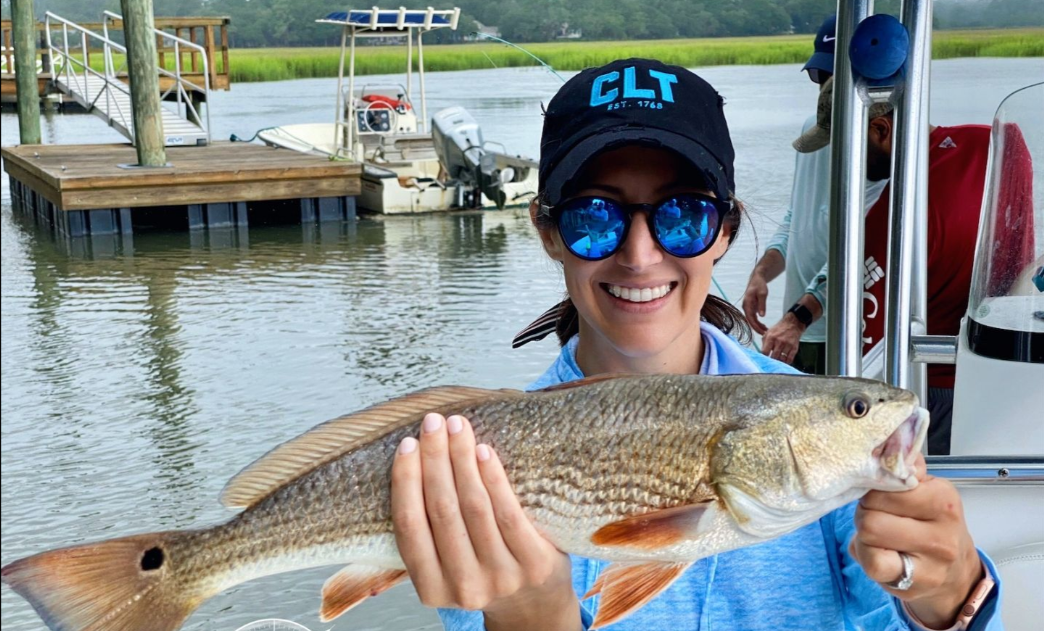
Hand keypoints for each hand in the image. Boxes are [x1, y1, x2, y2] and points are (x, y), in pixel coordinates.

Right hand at [391, 413, 578, 629]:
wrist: (534, 601)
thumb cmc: (481, 568)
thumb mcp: (445, 566)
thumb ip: (428, 530)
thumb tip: (413, 458)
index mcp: (431, 589)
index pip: (410, 527)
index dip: (406, 482)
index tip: (407, 444)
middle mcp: (463, 587)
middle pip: (442, 511)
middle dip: (434, 460)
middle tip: (433, 423)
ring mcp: (501, 577)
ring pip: (474, 506)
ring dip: (462, 459)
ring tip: (457, 427)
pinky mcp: (533, 564)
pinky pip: (508, 512)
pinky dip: (493, 477)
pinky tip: (484, 451)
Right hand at [742, 273, 769, 334]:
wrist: (756, 279)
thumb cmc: (759, 285)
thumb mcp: (762, 294)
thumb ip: (762, 305)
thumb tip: (762, 316)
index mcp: (747, 304)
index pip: (750, 318)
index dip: (755, 326)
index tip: (762, 332)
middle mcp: (745, 307)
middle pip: (750, 321)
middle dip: (757, 328)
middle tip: (765, 334)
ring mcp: (747, 307)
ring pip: (751, 320)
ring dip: (757, 326)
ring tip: (765, 331)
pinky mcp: (750, 307)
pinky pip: (753, 317)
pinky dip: (758, 322)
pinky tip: (763, 325)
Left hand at [759, 313, 803, 364]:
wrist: (792, 324)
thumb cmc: (779, 329)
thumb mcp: (768, 333)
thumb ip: (764, 343)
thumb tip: (762, 354)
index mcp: (771, 337)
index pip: (765, 352)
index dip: (764, 357)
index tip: (764, 359)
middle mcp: (779, 341)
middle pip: (773, 357)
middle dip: (772, 360)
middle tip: (771, 362)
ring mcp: (787, 345)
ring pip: (781, 359)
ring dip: (779, 361)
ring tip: (777, 361)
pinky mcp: (794, 347)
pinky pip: (790, 359)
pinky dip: (786, 362)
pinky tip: (784, 361)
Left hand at [850, 453, 984, 628]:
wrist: (954, 571)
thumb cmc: (930, 524)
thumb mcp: (925, 489)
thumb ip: (906, 464)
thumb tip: (890, 436)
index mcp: (943, 497)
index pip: (887, 481)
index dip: (873, 488)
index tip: (880, 495)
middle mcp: (943, 529)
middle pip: (872, 509)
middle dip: (865, 511)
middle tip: (877, 517)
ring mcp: (932, 559)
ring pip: (869, 533)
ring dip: (864, 534)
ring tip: (879, 536)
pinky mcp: (915, 583)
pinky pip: (872, 563)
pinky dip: (866, 556)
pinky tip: (878, 555)